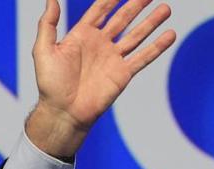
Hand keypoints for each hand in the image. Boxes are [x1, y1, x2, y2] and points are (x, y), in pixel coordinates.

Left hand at [26, 0, 175, 158]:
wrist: (63, 113)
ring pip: (136, 35)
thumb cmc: (50, 84)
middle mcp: (100, 44)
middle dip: (136, 4)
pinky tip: (170, 34)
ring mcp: (113, 59)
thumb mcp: (43, 50)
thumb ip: (48, 24)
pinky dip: (157, 46)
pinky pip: (143, 57)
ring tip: (165, 8)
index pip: (101, 10)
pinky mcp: (123, 74)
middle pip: (122, 18)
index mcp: (82, 35)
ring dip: (151, 22)